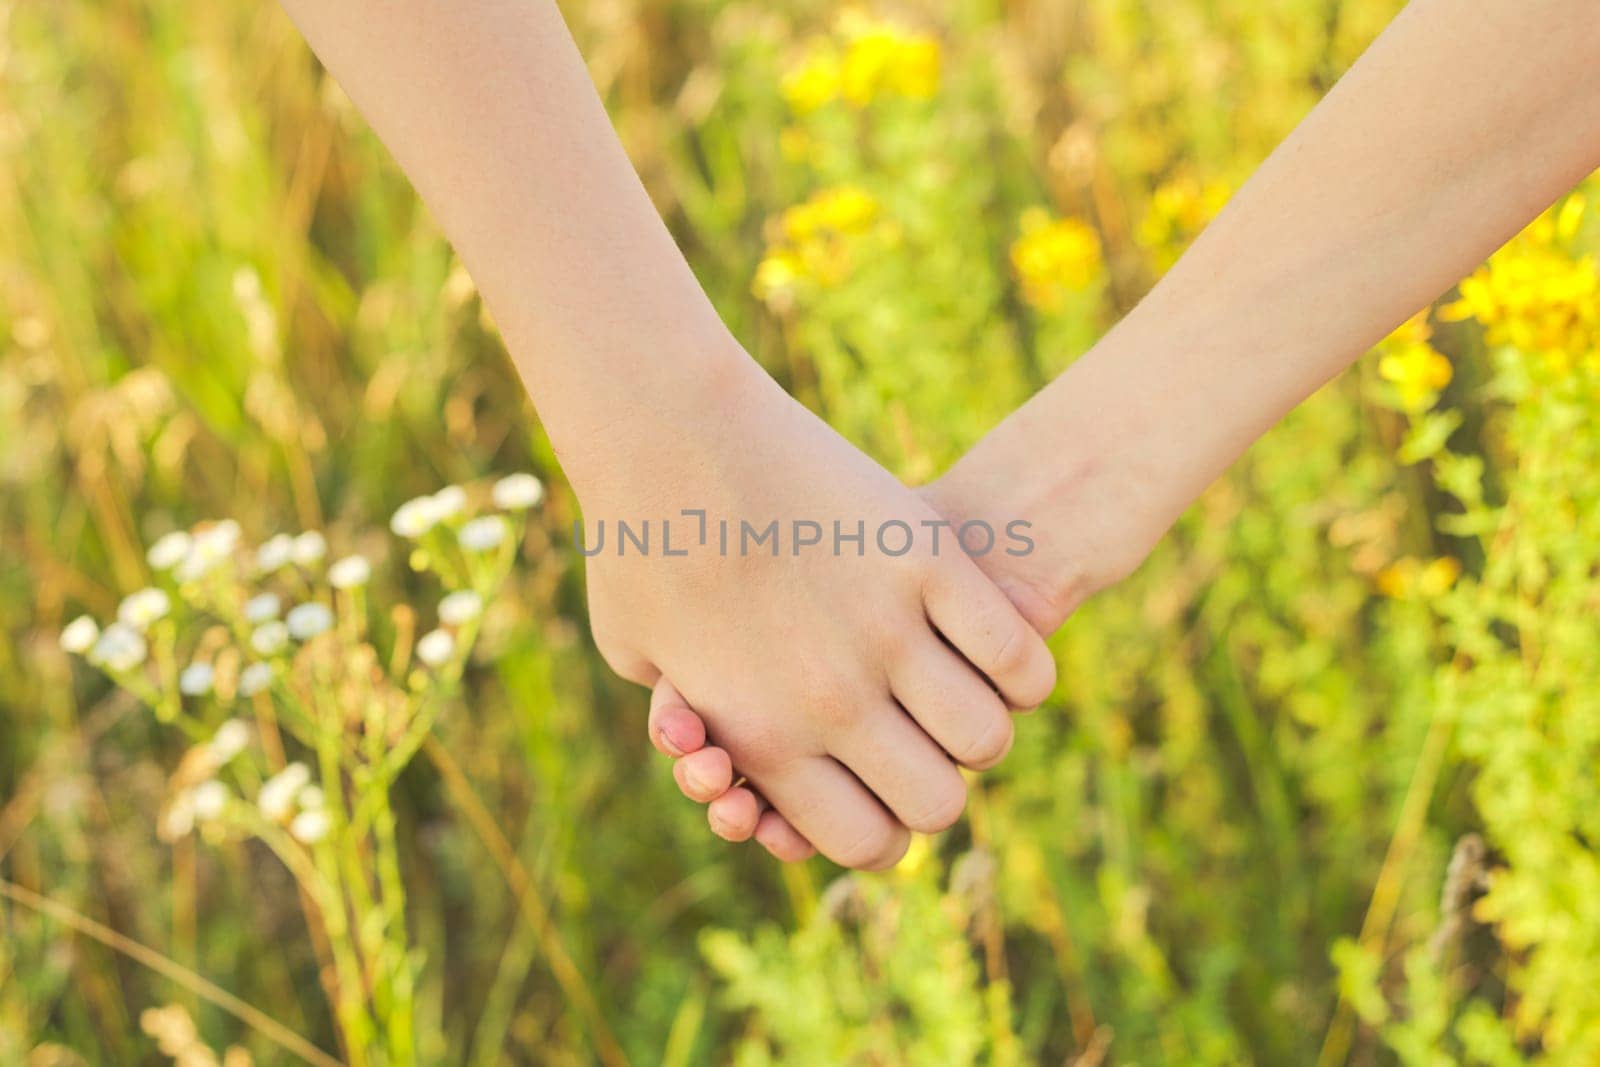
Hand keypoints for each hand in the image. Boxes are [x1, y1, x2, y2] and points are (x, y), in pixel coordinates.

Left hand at [645, 413, 1165, 860]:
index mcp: (763, 739)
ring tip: (962, 688)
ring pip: (985, 735)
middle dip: (936, 782)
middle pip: (937, 805)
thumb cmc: (637, 540)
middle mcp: (829, 703)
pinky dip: (1020, 667)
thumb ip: (686, 721)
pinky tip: (994, 644)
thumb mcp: (635, 654)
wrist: (668, 428)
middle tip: (924, 738)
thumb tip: (722, 758)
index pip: (867, 842)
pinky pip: (1017, 655)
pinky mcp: (926, 560)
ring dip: (981, 723)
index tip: (882, 788)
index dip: (885, 828)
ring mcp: (884, 631)